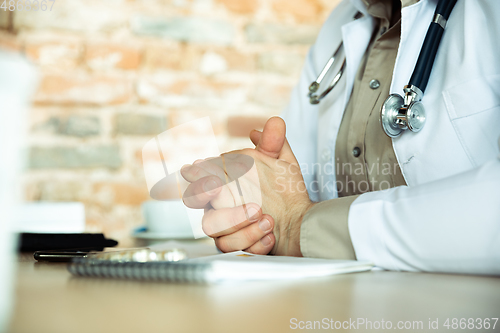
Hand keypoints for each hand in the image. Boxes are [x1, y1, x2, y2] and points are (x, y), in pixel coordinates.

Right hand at [181, 117, 314, 255]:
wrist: (300, 222)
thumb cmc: (285, 192)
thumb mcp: (283, 164)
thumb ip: (274, 144)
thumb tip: (268, 124)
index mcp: (224, 181)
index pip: (200, 176)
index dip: (200, 176)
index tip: (211, 176)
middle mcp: (218, 203)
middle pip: (195, 201)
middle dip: (204, 193)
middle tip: (226, 193)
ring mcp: (224, 226)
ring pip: (212, 228)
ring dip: (239, 223)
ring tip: (266, 219)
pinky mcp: (234, 246)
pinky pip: (231, 247)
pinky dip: (252, 241)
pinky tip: (270, 235)